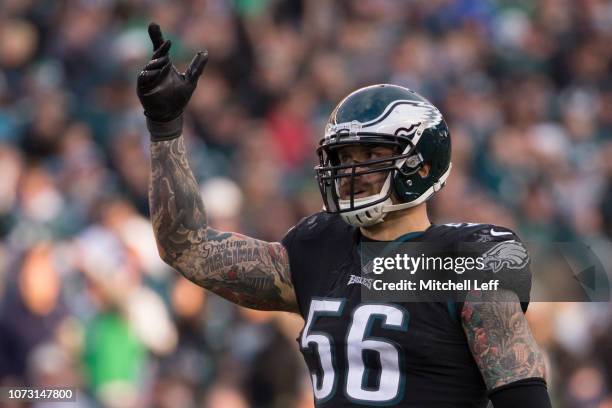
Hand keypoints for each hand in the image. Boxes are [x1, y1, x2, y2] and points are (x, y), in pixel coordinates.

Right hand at [137, 23, 207, 140]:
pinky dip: (150, 76)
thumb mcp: (190, 80)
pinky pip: (143, 79)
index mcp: (164, 66)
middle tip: (168, 44)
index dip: (160, 40)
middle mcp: (154, 70)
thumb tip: (205, 51)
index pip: (160, 50)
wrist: (171, 114)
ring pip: (149, 67)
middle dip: (161, 50)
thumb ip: (197, 67)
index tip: (159, 30)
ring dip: (157, 64)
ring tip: (166, 62)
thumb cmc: (179, 97)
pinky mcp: (142, 89)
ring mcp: (147, 79)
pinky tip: (156, 74)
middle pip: (155, 56)